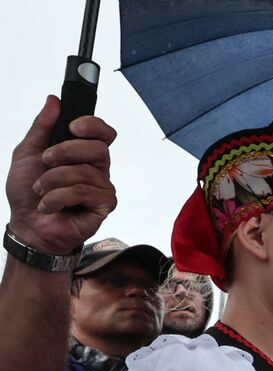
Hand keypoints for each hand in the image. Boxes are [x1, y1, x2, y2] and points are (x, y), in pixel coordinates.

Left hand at [7, 96, 116, 254]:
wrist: (27, 225)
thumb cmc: (27, 193)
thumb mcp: (27, 152)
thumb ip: (42, 126)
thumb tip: (54, 101)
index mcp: (82, 153)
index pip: (103, 133)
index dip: (94, 125)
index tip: (73, 127)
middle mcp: (96, 169)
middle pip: (99, 149)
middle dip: (66, 152)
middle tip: (46, 161)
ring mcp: (102, 188)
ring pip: (86, 171)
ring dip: (54, 180)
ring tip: (41, 190)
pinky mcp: (103, 206)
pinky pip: (84, 192)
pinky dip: (59, 197)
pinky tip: (50, 205)